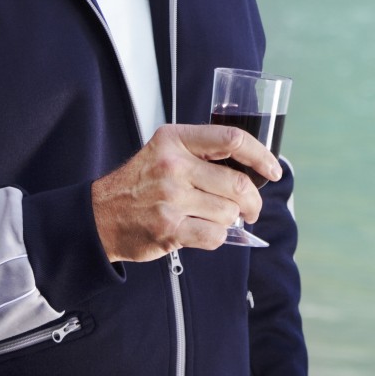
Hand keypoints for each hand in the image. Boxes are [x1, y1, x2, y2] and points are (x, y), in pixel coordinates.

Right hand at [91, 123, 282, 261]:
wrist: (101, 215)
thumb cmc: (139, 183)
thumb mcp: (164, 151)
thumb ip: (200, 152)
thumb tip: (250, 166)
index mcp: (175, 140)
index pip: (231, 139)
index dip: (261, 155)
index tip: (273, 169)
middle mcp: (173, 166)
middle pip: (237, 183)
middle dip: (253, 201)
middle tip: (252, 208)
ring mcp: (170, 199)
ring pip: (229, 212)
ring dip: (231, 219)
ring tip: (217, 218)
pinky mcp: (169, 229)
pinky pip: (215, 235)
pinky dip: (218, 236)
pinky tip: (206, 230)